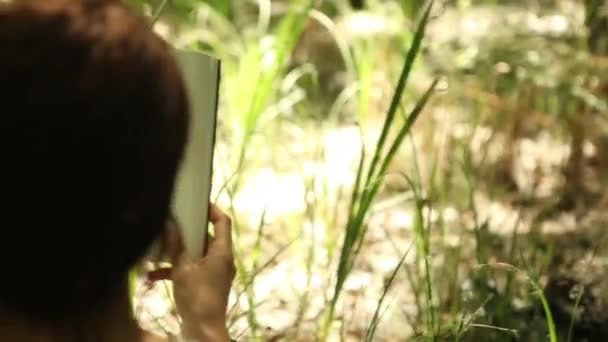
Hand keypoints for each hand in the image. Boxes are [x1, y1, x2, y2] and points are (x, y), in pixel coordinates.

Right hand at [148, 204, 235, 340]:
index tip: (198, 202)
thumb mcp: (182, 268)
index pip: (223, 222)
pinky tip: (153, 274)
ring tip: (158, 251)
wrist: (202, 331)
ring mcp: (215, 273)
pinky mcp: (206, 285)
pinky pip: (190, 270)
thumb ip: (176, 245)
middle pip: (207, 237)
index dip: (212, 209)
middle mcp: (222, 261)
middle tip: (171, 224)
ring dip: (176, 253)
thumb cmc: (197, 299)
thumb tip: (170, 224)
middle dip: (186, 232)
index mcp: (223, 252)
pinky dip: (175, 269)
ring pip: (196, 254)